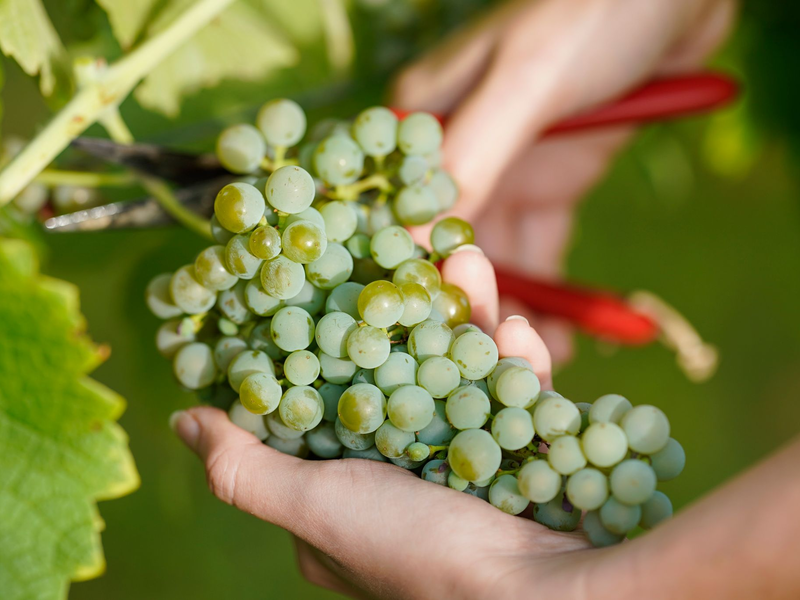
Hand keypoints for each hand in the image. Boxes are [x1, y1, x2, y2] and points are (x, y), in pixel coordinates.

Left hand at [172, 248, 799, 598]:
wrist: (551, 596)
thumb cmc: (420, 557)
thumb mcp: (316, 508)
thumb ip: (245, 469)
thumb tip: (181, 420)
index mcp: (343, 496)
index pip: (324, 402)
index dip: (326, 343)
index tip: (331, 285)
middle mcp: (400, 478)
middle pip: (398, 373)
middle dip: (406, 313)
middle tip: (410, 255)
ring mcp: (464, 464)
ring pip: (458, 370)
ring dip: (467, 316)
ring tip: (468, 261)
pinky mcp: (521, 456)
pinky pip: (513, 396)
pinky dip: (515, 364)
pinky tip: (519, 335)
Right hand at [393, 0, 735, 361]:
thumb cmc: (590, 16)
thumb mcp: (525, 84)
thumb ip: (472, 157)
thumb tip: (411, 241)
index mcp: (426, 119)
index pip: (399, 207)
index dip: (408, 270)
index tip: (427, 331)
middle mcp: (458, 154)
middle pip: (449, 245)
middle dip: (469, 302)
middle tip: (490, 362)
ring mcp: (506, 174)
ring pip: (498, 258)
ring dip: (515, 311)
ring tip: (530, 370)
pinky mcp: (551, 187)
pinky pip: (544, 251)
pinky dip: (553, 295)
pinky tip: (563, 339)